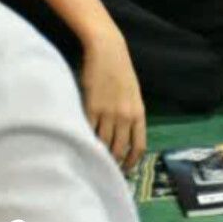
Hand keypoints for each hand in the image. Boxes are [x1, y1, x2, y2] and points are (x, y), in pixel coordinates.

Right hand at [81, 34, 146, 169]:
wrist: (108, 52)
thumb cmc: (121, 72)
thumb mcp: (133, 95)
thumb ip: (131, 115)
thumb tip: (125, 136)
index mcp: (139, 114)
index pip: (138, 146)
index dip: (131, 161)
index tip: (125, 169)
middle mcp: (125, 116)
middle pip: (119, 149)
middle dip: (113, 162)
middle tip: (106, 168)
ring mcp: (108, 112)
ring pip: (103, 142)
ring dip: (99, 153)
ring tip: (93, 159)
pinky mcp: (91, 107)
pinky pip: (89, 130)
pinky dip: (86, 139)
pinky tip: (83, 144)